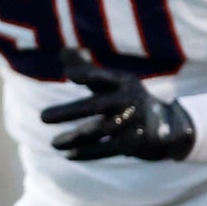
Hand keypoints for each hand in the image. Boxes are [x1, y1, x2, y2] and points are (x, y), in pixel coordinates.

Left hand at [42, 48, 196, 161]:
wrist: (164, 125)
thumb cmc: (127, 97)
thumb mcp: (112, 81)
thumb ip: (86, 69)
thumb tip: (63, 50)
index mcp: (122, 82)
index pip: (103, 77)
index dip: (88, 74)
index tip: (70, 74)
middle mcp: (128, 101)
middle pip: (96, 106)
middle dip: (69, 112)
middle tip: (42, 117)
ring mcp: (131, 123)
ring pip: (100, 131)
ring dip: (75, 137)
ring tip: (53, 143)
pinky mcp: (132, 143)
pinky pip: (107, 149)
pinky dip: (88, 153)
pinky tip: (68, 155)